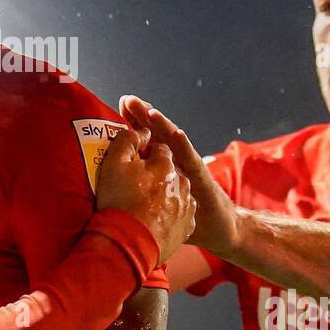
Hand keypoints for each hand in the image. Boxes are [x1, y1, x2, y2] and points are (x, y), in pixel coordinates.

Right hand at [95, 124, 195, 263]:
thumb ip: (127, 140)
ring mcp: (187, 206)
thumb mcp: (114, 164)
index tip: (134, 159)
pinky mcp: (187, 227)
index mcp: (165, 164)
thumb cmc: (120, 203)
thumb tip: (141, 131)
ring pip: (175, 192)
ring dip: (163, 193)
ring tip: (143, 204)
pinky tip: (153, 219)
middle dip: (155, 173)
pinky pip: (179, 214)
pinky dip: (169, 213)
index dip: (145, 152)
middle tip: (135, 184)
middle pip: (168, 170)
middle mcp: (182, 182)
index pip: (158, 148)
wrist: (130, 245)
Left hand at [119, 95, 237, 258]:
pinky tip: (177, 133)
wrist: (220, 230)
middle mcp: (176, 163)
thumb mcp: (155, 204)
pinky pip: (190, 161)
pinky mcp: (202, 179)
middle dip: (144, 116)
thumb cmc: (182, 217)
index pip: (146, 140)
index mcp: (162, 167)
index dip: (134, 124)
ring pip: (174, 143)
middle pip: (157, 134)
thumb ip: (136, 196)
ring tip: (150, 111)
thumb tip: (109, 193)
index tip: (120, 106)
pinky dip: (184, 146)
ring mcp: (189, 168)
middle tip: (129, 99)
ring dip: (162, 125)